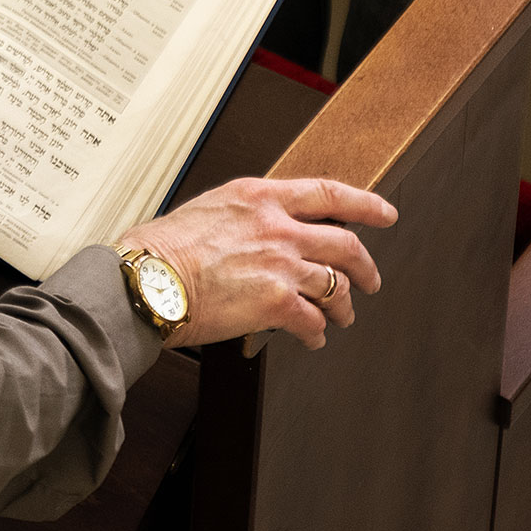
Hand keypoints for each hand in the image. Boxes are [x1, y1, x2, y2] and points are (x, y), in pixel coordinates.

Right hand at [115, 177, 396, 350]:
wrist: (147, 280)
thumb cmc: (162, 249)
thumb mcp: (209, 209)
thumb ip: (245, 216)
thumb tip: (260, 231)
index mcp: (258, 197)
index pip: (327, 193)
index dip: (364, 204)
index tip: (384, 213)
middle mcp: (277, 227)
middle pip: (345, 244)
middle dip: (365, 266)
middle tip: (370, 279)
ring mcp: (281, 264)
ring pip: (336, 286)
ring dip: (343, 306)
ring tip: (341, 316)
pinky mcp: (277, 301)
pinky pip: (314, 321)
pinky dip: (317, 333)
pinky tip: (312, 337)